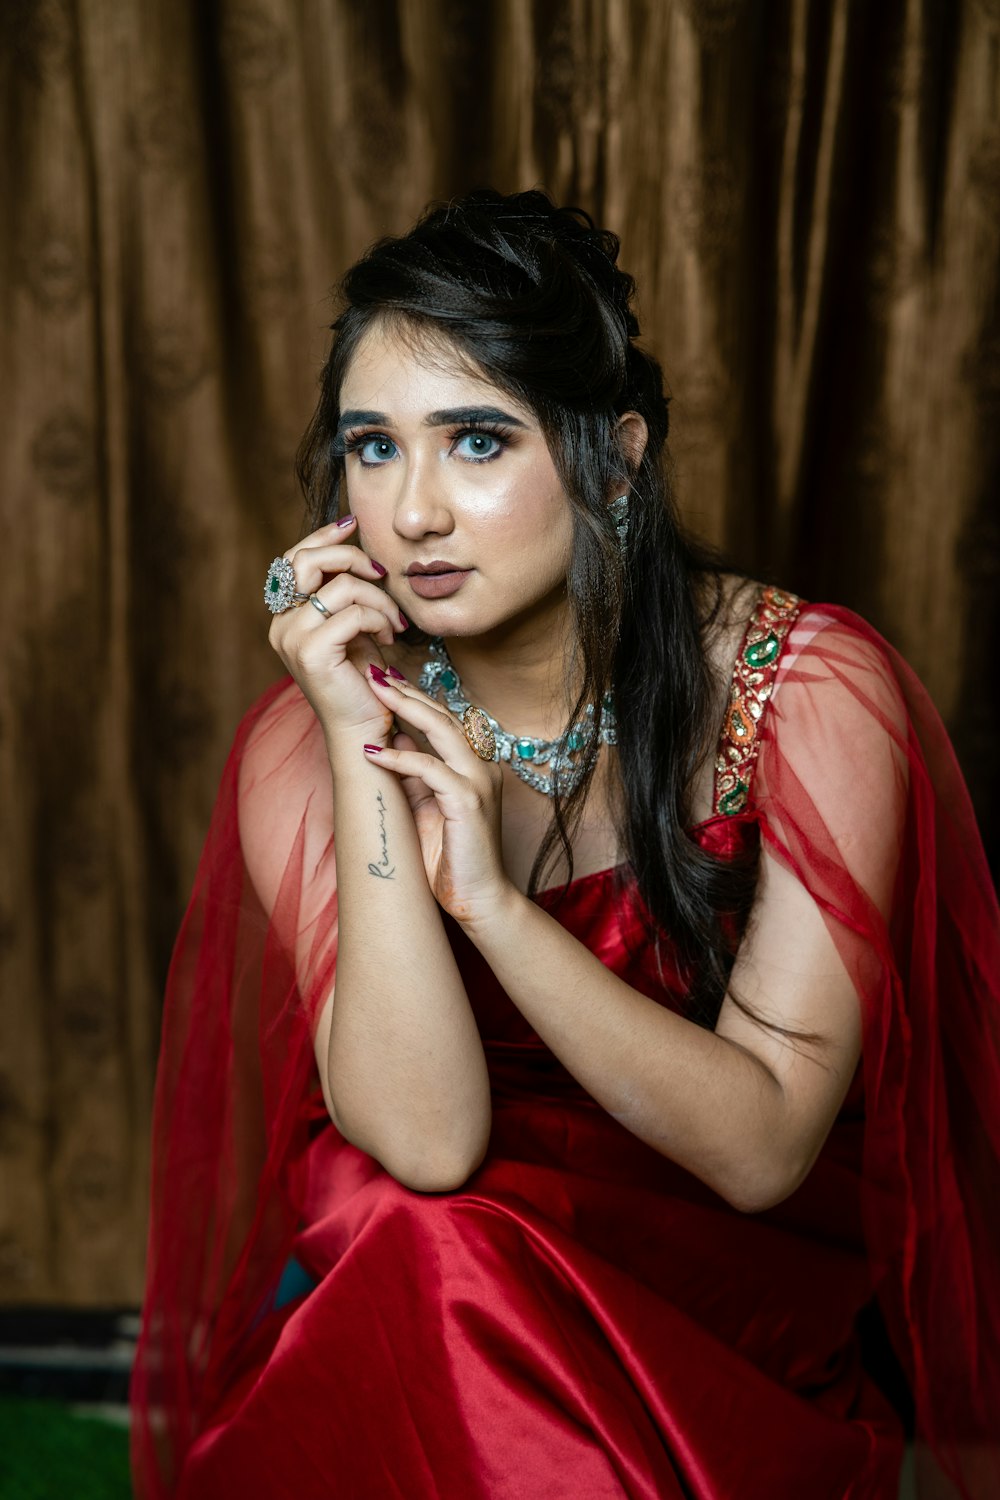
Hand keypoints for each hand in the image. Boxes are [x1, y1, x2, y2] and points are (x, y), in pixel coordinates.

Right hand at [267, 517, 407, 742]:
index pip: (293, 559)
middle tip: (382, 576)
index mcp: (285, 616)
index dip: (323, 537)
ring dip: (380, 599)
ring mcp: (291, 638)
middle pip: (309, 560)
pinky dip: (379, 620)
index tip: (353, 524)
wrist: (363, 727)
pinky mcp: (311, 652)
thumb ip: (344, 592)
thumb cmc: (363, 679)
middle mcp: (280, 625)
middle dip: (353, 558)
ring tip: (394, 623)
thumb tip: (353, 547)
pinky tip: (389, 638)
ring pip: (341, 586)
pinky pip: (353, 613)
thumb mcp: (353, 625)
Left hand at [361, 665, 513, 925]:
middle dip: (407, 691)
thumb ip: (415, 775)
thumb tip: (390, 741)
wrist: (478, 900)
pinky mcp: (468, 802)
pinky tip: (373, 752)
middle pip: (444, 714)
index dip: (413, 697)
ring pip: (442, 730)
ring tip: (374, 692)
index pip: (444, 719)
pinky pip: (430, 769)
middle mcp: (481, 766)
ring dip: (405, 708)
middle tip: (374, 671)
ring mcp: (479, 782)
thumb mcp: (426, 807)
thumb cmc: (450, 858)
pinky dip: (401, 757)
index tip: (382, 679)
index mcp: (473, 766)